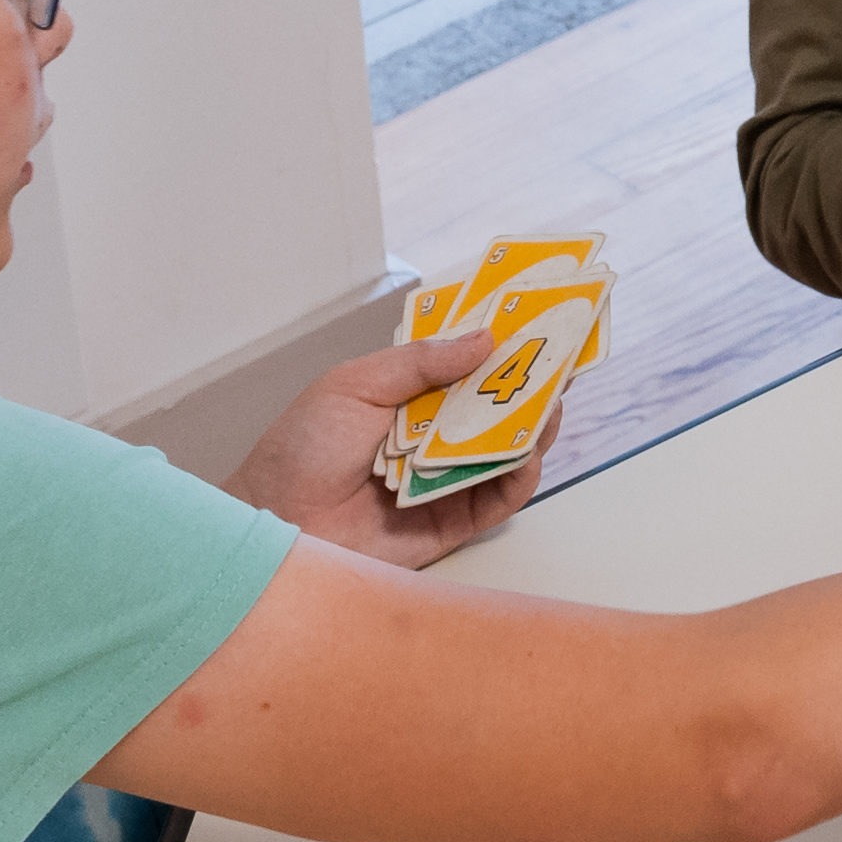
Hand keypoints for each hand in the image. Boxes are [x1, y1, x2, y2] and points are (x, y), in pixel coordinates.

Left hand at [233, 320, 547, 568]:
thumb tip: (485, 338)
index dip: (500, 344)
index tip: (537, 318)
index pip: (465, 365)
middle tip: (563, 357)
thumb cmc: (301, 450)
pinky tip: (528, 453)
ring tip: (553, 400)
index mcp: (408, 397)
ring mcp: (446, 478)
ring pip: (506, 450)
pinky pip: (499, 498)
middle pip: (495, 406)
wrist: (278, 524)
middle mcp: (433, 435)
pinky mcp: (453, 521)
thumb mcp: (355, 385)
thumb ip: (420, 362)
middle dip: (530, 381)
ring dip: (534, 425)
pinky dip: (520, 475)